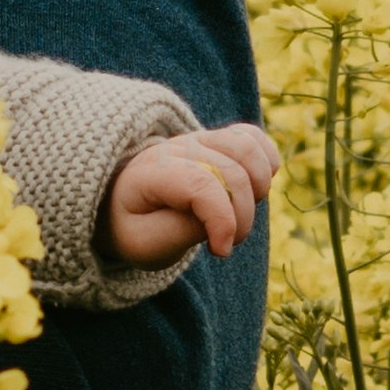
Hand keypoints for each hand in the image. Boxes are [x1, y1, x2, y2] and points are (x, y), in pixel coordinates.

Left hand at [105, 122, 280, 266]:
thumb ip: (180, 231)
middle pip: (231, 172)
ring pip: (246, 148)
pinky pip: (253, 138)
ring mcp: (197, 139)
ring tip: (239, 215)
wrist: (124, 207)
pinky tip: (256, 189)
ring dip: (257, 188)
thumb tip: (223, 221)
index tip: (222, 251)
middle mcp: (176, 148)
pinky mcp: (216, 140)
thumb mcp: (144, 242)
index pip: (200, 184)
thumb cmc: (134, 227)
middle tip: (227, 242)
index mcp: (151, 172)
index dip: (223, 220)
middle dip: (240, 217)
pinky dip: (265, 162)